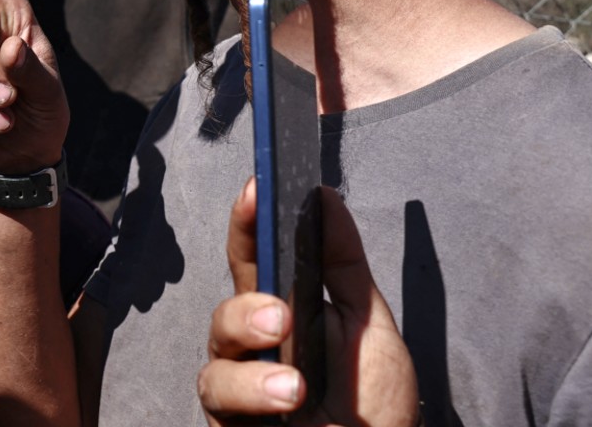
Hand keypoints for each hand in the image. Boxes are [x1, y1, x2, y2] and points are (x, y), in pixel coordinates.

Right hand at [197, 180, 416, 425]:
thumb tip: (327, 196)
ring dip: (250, 353)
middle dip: (248, 305)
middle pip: (227, 305)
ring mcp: (241, 385)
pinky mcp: (230, 421)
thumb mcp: (370, 324)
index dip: (248, 222)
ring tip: (295, 380)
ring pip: (216, 350)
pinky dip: (250, 392)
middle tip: (283, 316)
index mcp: (285, 313)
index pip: (254, 259)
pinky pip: (217, 395)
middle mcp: (255, 347)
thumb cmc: (375, 404)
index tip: (257, 189)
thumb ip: (345, 265)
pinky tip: (288, 398)